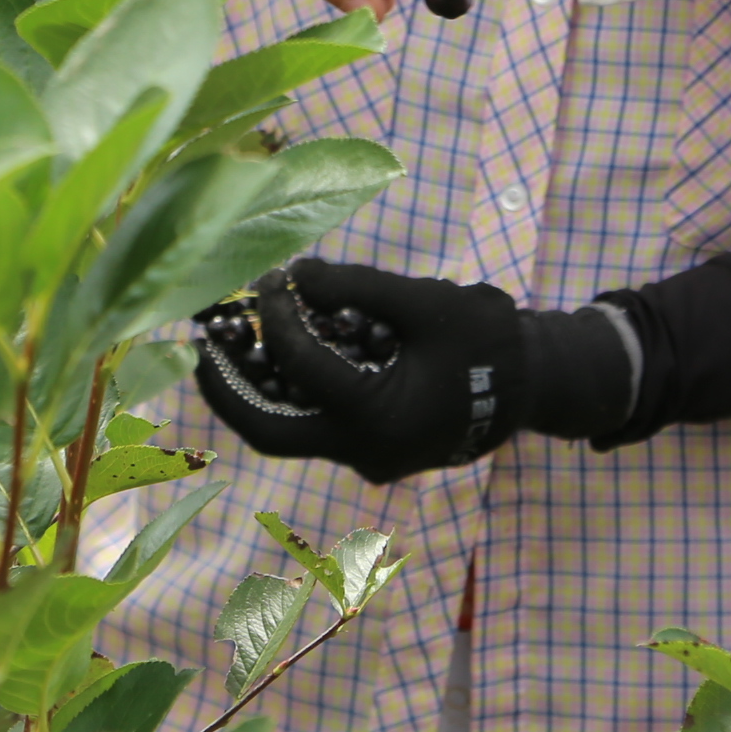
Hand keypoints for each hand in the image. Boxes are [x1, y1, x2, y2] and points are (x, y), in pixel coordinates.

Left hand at [192, 260, 636, 482]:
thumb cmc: (488, 341)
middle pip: (271, 430)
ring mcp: (364, 457)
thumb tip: (291, 274)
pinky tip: (266, 349)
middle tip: (197, 340)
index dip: (278, 319)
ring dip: (249, 386)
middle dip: (227, 385)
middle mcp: (364, 452)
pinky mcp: (365, 446)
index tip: (269, 278)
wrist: (533, 386)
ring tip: (219, 340)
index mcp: (381, 419)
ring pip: (285, 430)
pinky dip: (284, 387)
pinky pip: (310, 422)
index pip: (305, 370)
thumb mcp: (427, 303)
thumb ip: (358, 287)